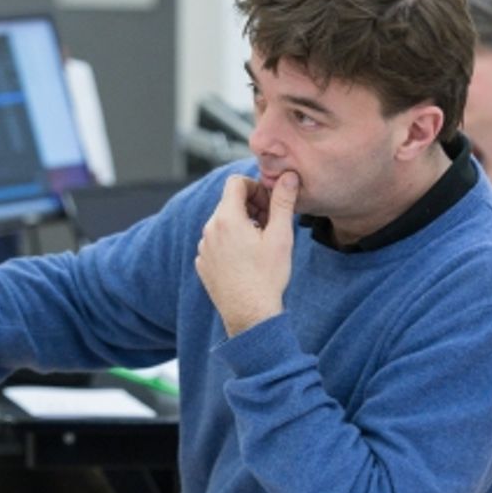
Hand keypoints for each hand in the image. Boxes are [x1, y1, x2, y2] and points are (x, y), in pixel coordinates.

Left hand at [195, 172, 298, 335]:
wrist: (250, 315)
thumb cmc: (267, 277)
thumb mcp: (281, 236)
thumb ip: (283, 202)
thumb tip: (288, 177)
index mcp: (227, 218)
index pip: (236, 183)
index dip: (256, 188)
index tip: (269, 206)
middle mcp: (209, 229)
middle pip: (229, 202)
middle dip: (251, 207)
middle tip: (270, 225)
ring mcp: (204, 248)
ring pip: (222, 223)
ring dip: (241, 225)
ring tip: (259, 246)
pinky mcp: (203, 264)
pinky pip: (216, 243)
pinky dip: (231, 243)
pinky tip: (246, 261)